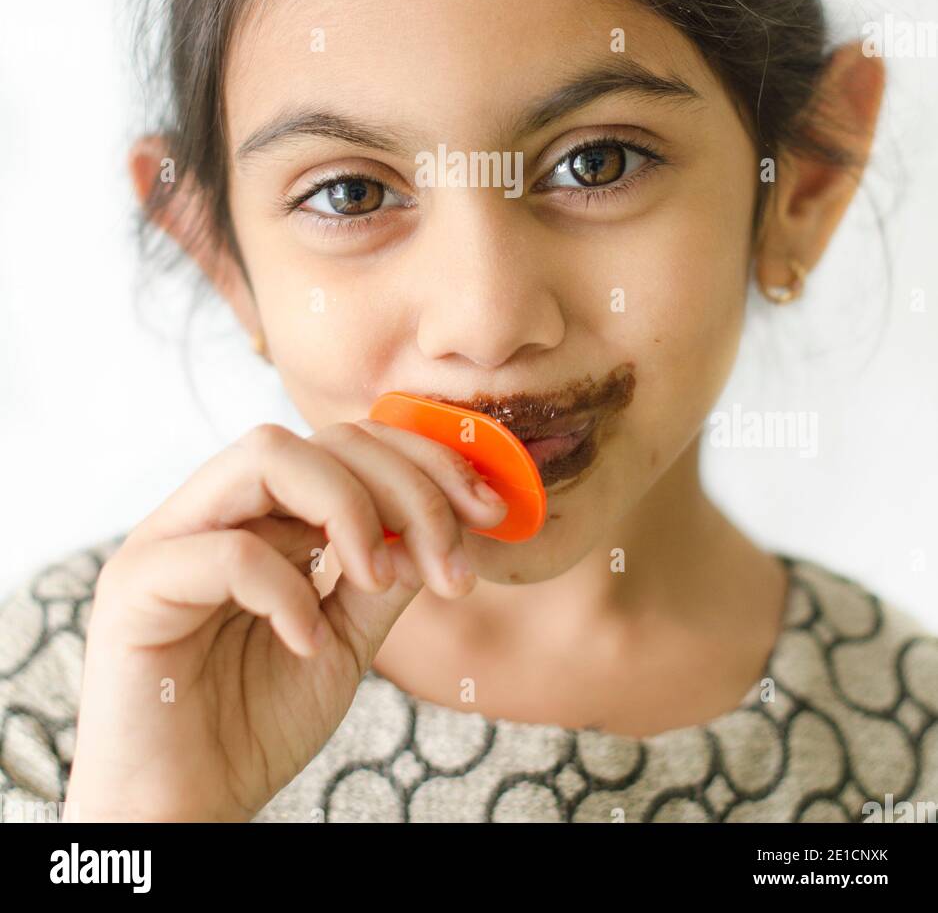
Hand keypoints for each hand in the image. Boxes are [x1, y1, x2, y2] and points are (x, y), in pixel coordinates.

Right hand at [62, 419, 506, 821]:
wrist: (182, 812)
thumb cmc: (251, 728)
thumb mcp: (344, 642)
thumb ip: (383, 578)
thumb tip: (441, 521)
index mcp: (262, 514)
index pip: (350, 444)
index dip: (426, 462)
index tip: (492, 513)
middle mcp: (214, 509)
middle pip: (321, 439)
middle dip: (407, 488)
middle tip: (451, 568)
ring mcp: (169, 538)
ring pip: (267, 455)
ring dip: (349, 510)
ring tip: (378, 582)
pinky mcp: (134, 586)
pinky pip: (225, 552)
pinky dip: (284, 590)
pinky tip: (307, 644)